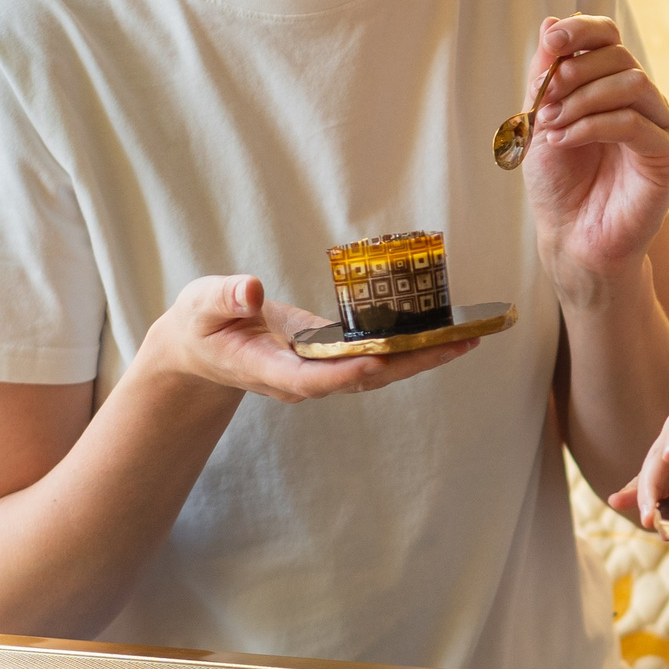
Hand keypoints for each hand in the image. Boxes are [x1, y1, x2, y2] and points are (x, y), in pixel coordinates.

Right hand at [137, 274, 477, 403]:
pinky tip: (440, 333)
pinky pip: (375, 357)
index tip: (378, 363)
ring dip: (421, 357)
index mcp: (270, 370)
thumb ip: (225, 298)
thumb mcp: (201, 305)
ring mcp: (320, 372)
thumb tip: (251, 289)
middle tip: (460, 345)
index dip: (346, 373)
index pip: (313, 379)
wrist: (204, 348)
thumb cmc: (202, 324)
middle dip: (411, 364)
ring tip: (467, 339)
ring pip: (378, 372)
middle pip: (364, 380)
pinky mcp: (331, 359)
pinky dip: (407, 347)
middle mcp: (303, 379)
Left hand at [522, 14, 668, 305]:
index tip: (552, 39)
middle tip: (544, 98)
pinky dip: (593, 126)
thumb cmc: (559, 184)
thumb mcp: (540, 119)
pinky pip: (635, 124)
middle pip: (621, 57)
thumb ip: (547, 75)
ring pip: (633, 84)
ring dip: (584, 99)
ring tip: (551, 125)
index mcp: (614, 88)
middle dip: (576, 72)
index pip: (610, 39)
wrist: (571, 239)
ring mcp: (661, 129)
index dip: (583, 29)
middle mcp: (644, 103)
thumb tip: (550, 22)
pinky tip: (564, 141)